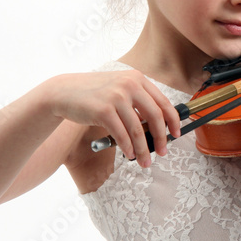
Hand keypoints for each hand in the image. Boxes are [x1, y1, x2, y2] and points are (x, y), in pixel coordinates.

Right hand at [46, 71, 181, 166]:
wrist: (64, 92)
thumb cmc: (94, 94)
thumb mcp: (119, 88)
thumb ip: (138, 101)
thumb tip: (157, 126)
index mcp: (137, 79)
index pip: (163, 102)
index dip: (173, 121)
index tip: (177, 134)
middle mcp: (130, 85)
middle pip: (156, 116)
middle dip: (162, 138)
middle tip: (163, 152)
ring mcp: (116, 97)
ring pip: (138, 130)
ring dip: (143, 149)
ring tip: (145, 161)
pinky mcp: (103, 110)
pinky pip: (122, 134)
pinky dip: (128, 148)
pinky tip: (129, 154)